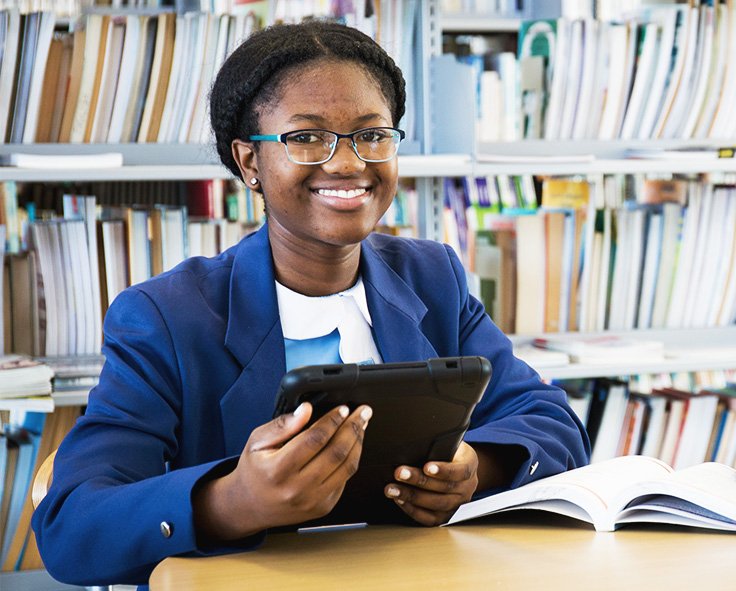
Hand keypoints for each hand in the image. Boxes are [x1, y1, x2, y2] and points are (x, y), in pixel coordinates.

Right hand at [194, 402, 371, 541]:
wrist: (250, 507)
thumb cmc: (254, 471)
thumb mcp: (257, 441)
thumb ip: (282, 425)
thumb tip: (305, 410)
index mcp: (278, 470)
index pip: (314, 440)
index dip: (332, 421)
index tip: (342, 408)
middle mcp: (297, 489)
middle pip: (336, 453)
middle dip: (353, 428)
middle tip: (362, 412)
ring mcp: (312, 501)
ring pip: (346, 468)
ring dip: (358, 443)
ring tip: (361, 426)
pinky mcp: (323, 507)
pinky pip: (345, 480)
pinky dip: (351, 460)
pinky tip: (352, 445)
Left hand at [383, 441, 478, 525]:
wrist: (457, 468)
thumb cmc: (448, 452)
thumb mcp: (449, 443)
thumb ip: (438, 445)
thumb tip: (414, 441)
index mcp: (470, 465)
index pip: (460, 470)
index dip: (444, 470)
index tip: (427, 466)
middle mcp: (467, 487)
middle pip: (444, 488)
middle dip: (419, 481)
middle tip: (399, 473)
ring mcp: (458, 504)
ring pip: (436, 505)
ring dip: (411, 497)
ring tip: (392, 489)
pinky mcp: (446, 516)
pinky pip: (430, 518)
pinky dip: (413, 510)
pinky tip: (400, 501)